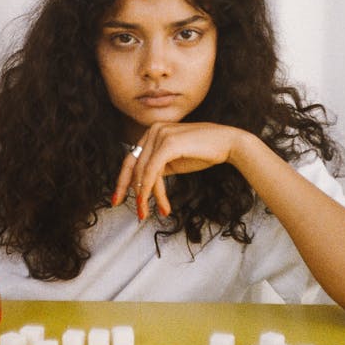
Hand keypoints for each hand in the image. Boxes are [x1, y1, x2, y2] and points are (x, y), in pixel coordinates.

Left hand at [113, 122, 237, 219]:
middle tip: (135, 212)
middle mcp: (153, 130)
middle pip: (134, 166)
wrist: (228, 143)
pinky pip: (153, 172)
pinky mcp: (168, 143)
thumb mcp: (175, 160)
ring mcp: (159, 134)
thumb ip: (158, 166)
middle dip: (132, 192)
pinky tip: (161, 205)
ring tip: (148, 214)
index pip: (131, 159)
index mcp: (152, 132)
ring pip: (144, 172)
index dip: (123, 181)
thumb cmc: (204, 152)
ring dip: (146, 197)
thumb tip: (142, 185)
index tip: (116, 199)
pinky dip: (152, 191)